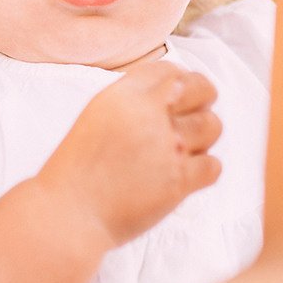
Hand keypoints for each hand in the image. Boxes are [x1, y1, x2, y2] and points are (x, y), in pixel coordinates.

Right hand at [35, 60, 222, 248]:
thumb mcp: (96, 118)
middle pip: (202, 89)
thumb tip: (173, 96)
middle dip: (203, 100)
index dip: (180, 82)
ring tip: (182, 152)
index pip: (170, 70)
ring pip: (213, 126)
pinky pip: (213, 166)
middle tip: (194, 117)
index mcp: (123, 95)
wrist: (69, 213)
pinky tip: (184, 177)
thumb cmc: (78, 171)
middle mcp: (148, 115)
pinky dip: (203, 172)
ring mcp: (167, 147)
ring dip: (203, 139)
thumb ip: (132, 104)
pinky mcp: (179, 180)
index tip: (179, 97)